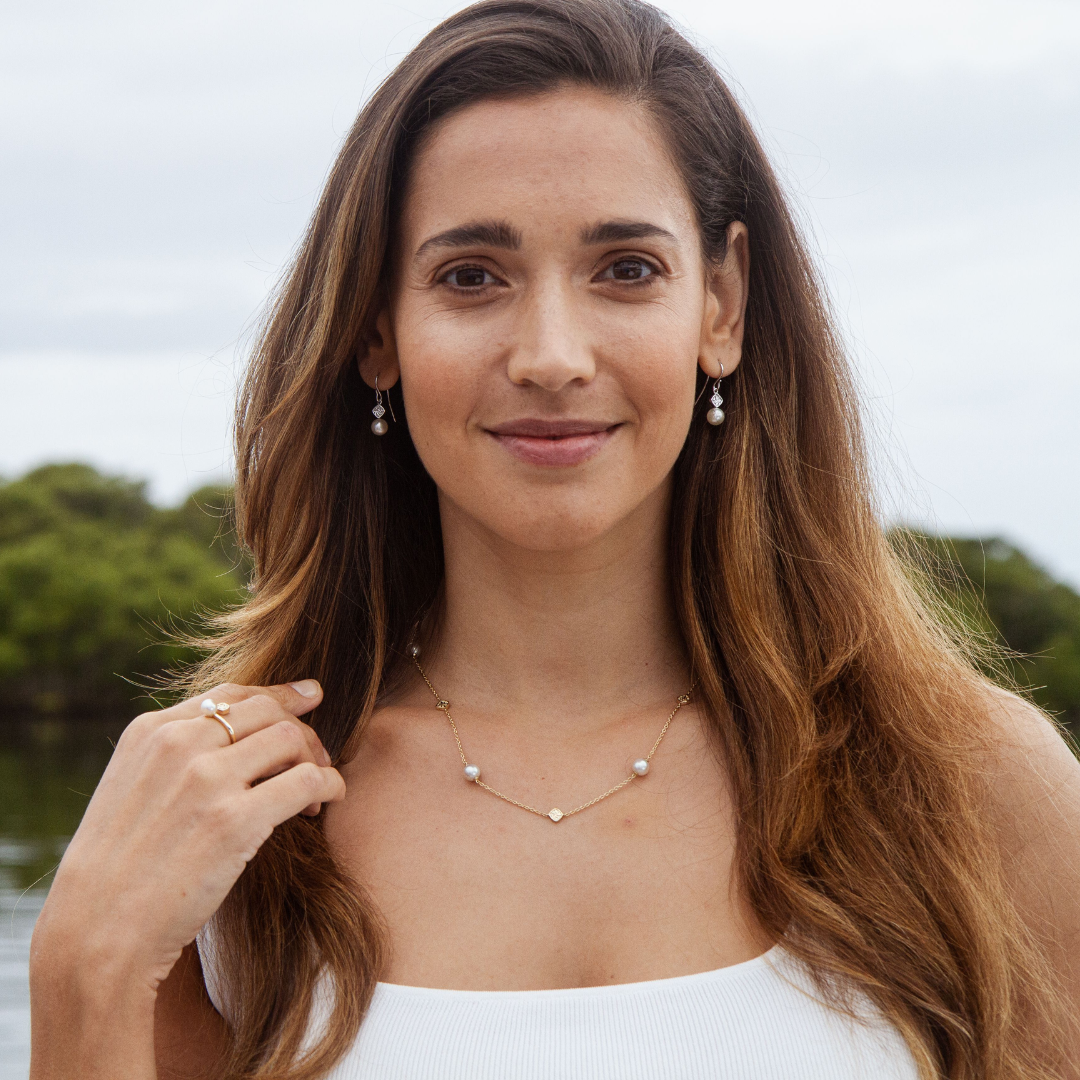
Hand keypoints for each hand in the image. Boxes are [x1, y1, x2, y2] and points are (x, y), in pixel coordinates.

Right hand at [31, 680, 344, 996]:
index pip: (230, 695)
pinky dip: (328, 784)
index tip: (310, 698)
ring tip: (315, 792)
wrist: (95, 935)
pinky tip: (325, 802)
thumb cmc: (117, 873)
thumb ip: (173, 758)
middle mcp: (178, 744)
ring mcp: (207, 780)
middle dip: (302, 730)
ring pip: (291, 737)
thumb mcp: (130, 792)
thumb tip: (231, 739)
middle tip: (316, 759)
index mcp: (150, 732)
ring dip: (315, 758)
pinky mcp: (236, 821)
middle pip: (268, 711)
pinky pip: (307, 780)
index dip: (279, 694)